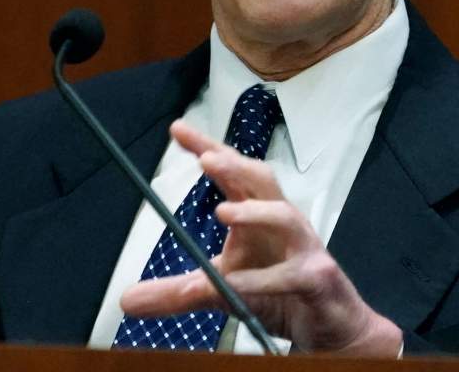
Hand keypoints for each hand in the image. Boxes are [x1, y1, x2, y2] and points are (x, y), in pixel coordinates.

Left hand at [119, 119, 402, 354]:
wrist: (332, 330)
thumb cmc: (279, 296)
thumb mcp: (222, 293)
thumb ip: (178, 293)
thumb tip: (126, 300)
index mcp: (260, 216)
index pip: (234, 173)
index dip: (208, 148)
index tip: (177, 129)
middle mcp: (284, 223)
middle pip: (263, 181)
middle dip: (235, 166)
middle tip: (204, 158)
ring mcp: (305, 249)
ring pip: (286, 218)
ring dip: (254, 212)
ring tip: (222, 213)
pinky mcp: (318, 280)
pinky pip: (291, 275)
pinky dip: (263, 279)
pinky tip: (236, 282)